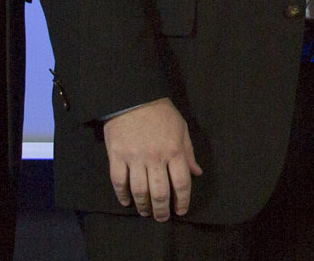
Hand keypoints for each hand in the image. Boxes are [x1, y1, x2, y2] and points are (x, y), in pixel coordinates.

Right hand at [103, 98, 202, 220]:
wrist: (133, 96)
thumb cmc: (161, 112)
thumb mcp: (181, 128)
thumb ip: (188, 152)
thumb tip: (197, 173)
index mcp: (174, 150)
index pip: (182, 183)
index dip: (182, 201)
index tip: (180, 210)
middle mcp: (156, 157)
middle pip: (160, 193)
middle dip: (162, 210)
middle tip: (162, 218)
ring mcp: (135, 158)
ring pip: (140, 191)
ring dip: (143, 206)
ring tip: (146, 212)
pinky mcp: (117, 156)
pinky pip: (119, 182)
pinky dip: (122, 195)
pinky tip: (127, 201)